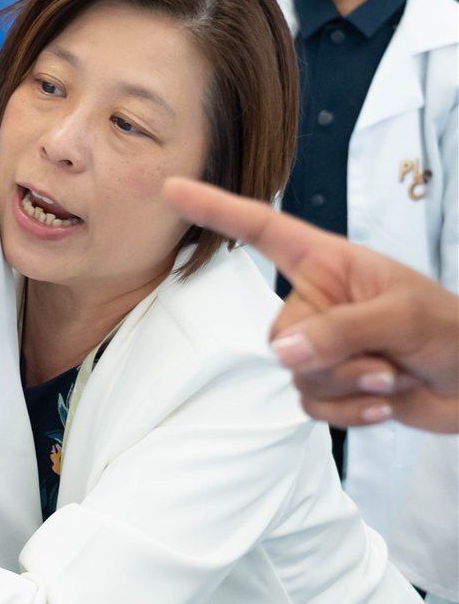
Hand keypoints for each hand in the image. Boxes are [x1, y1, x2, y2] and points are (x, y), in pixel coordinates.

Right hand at [163, 177, 458, 433]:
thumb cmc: (454, 332)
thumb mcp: (402, 317)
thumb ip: (339, 330)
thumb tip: (281, 354)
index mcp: (331, 264)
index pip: (262, 231)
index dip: (215, 209)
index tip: (172, 190)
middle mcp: (318, 301)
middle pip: (279, 334)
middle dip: (330, 357)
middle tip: (384, 361)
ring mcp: (323, 345)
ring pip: (294, 375)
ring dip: (348, 386)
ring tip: (392, 376)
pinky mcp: (331, 384)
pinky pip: (311, 405)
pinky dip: (349, 413)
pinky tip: (384, 404)